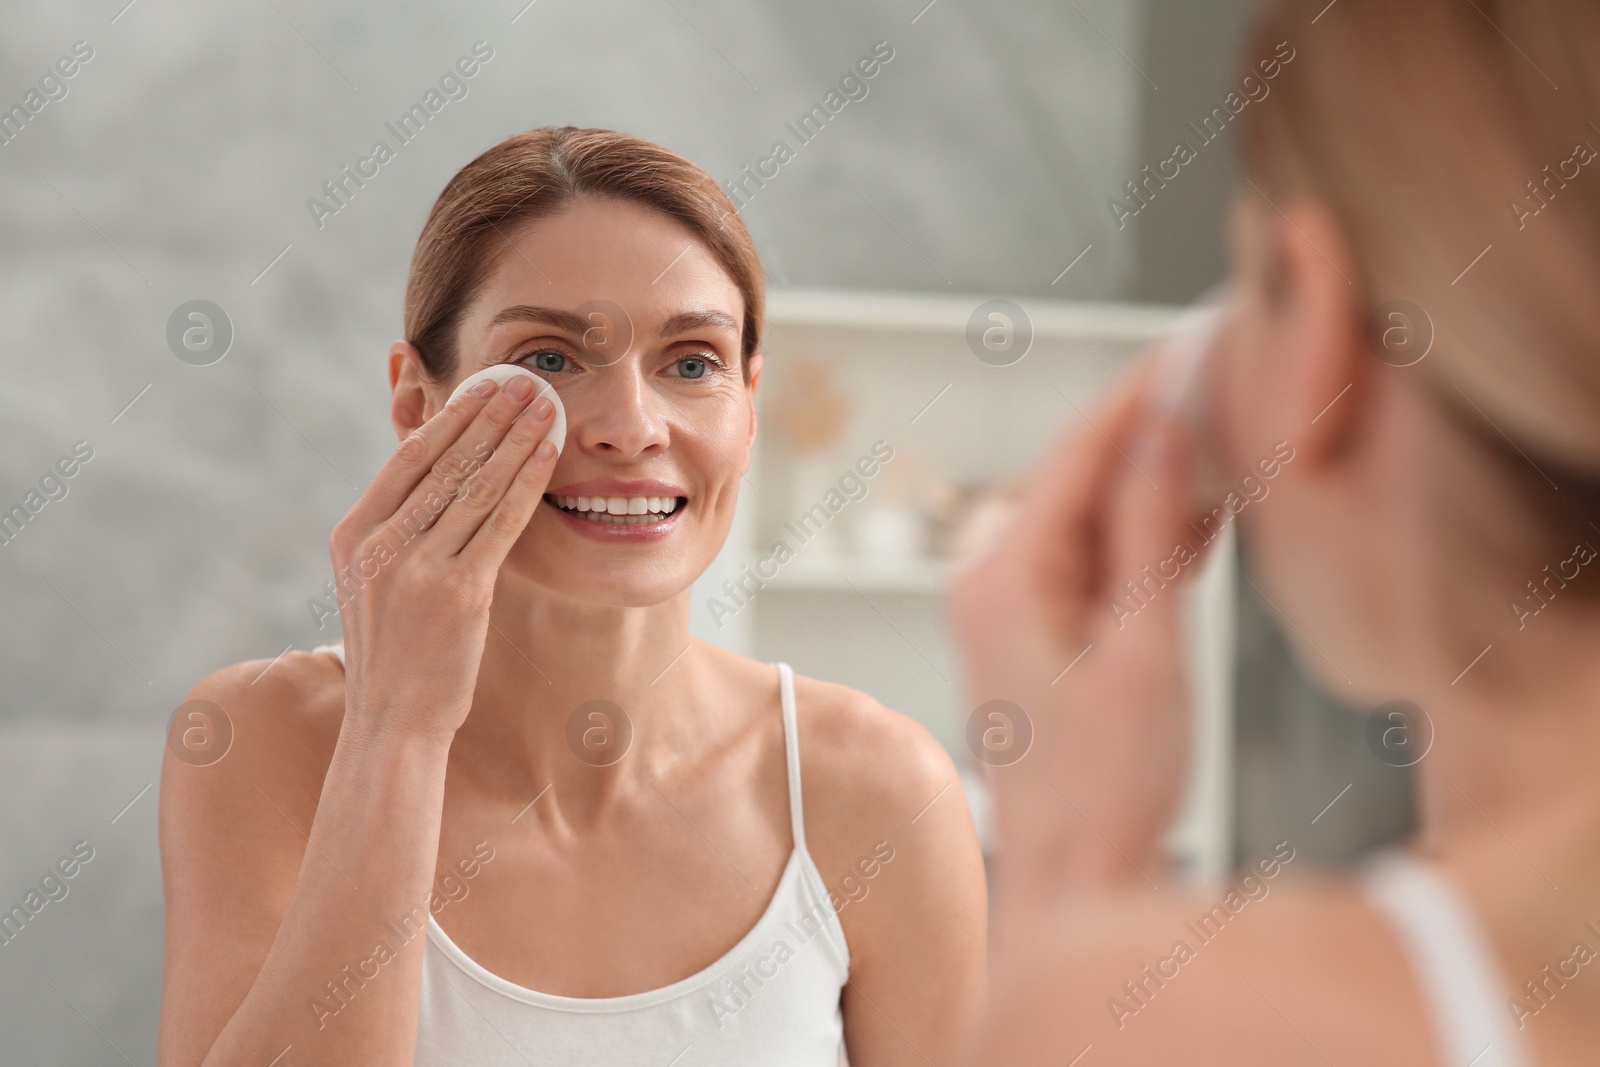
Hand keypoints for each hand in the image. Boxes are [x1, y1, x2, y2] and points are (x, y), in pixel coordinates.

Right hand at [329, 375, 557, 742]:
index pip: (407, 458)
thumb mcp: (375, 579)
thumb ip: (397, 527)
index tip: (484, 384)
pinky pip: (499, 523)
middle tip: (524, 379)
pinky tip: (549, 454)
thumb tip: (436, 469)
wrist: (393, 719)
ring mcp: (416, 568)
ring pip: (476, 486)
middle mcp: (379, 545)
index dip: (451, 416)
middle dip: (491, 416)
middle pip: (445, 463)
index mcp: (354, 535)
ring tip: (546, 405)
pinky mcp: (457, 592)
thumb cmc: (396, 648)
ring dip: (517, 439)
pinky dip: (527, 482)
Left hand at [950, 360, 1201, 909]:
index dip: (1142, 391)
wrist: (1072, 879)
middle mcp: (986, 576)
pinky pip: (1084, 558)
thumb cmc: (1107, 786)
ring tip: (1228, 453)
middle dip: (1154, 433)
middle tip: (1228, 390)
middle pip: (1078, 473)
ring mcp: (1001, 603)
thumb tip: (1160, 429)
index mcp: (1003, 572)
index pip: (1079, 448)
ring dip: (1153, 488)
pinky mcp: (1024, 630)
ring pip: (1086, 514)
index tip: (1196, 342)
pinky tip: (1194, 529)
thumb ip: (1147, 532)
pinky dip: (1137, 539)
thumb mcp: (1144, 649)